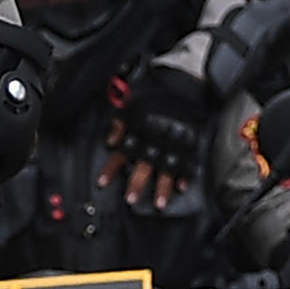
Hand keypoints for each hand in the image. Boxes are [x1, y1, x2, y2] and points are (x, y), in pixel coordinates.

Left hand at [105, 66, 206, 212]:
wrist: (183, 84)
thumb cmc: (155, 93)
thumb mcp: (129, 104)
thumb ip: (118, 124)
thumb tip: (110, 140)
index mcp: (137, 133)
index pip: (121, 154)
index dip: (111, 169)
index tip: (102, 182)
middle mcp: (153, 142)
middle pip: (143, 167)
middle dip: (136, 184)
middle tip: (131, 199)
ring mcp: (171, 146)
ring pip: (165, 171)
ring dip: (161, 188)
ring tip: (159, 204)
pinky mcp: (187, 145)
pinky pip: (186, 163)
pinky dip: (184, 176)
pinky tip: (182, 187)